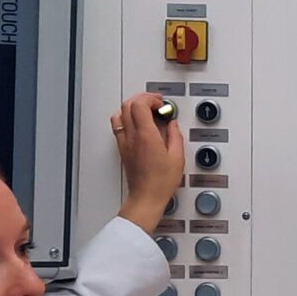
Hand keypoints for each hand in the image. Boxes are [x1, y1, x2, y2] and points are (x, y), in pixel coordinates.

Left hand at [111, 91, 187, 228]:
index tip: (161, 103)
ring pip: (120, 114)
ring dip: (132, 107)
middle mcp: (132, 137)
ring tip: (145, 111)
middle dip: (142, 99)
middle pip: (128, 105)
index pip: (140, 104)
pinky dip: (127, 119)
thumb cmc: (161, 182)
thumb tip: (172, 124)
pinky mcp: (123, 149)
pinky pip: (119, 126)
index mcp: (146, 135)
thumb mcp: (177, 157)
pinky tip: (138, 125)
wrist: (146, 197)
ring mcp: (125, 143)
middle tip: (155, 103)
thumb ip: (175, 135)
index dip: (150, 98)